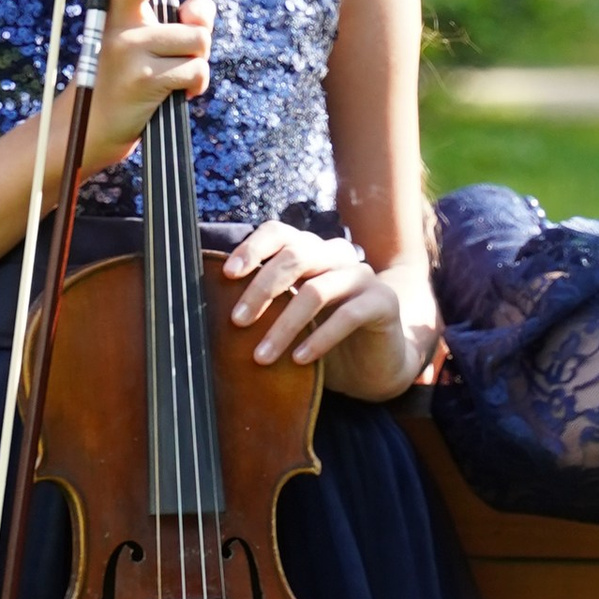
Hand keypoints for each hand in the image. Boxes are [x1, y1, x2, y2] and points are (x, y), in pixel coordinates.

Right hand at [73, 0, 212, 172]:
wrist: (100, 127)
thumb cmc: (131, 77)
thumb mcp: (151, 39)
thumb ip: (181, 16)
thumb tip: (202, 5)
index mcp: (108, 4)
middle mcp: (112, 18)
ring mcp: (125, 47)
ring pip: (196, 36)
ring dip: (199, 57)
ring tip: (174, 74)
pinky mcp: (142, 78)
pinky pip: (197, 69)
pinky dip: (197, 83)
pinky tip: (177, 93)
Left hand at [223, 220, 434, 398]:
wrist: (374, 366)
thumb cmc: (323, 339)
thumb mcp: (289, 317)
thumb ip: (265, 303)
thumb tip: (214, 306)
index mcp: (311, 251)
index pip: (279, 233)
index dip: (252, 248)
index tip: (228, 275)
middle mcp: (337, 255)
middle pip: (295, 256)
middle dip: (261, 289)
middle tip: (237, 321)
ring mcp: (363, 276)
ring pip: (316, 291)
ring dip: (283, 326)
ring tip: (261, 356)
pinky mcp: (383, 302)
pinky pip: (348, 316)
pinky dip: (320, 339)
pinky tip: (300, 359)